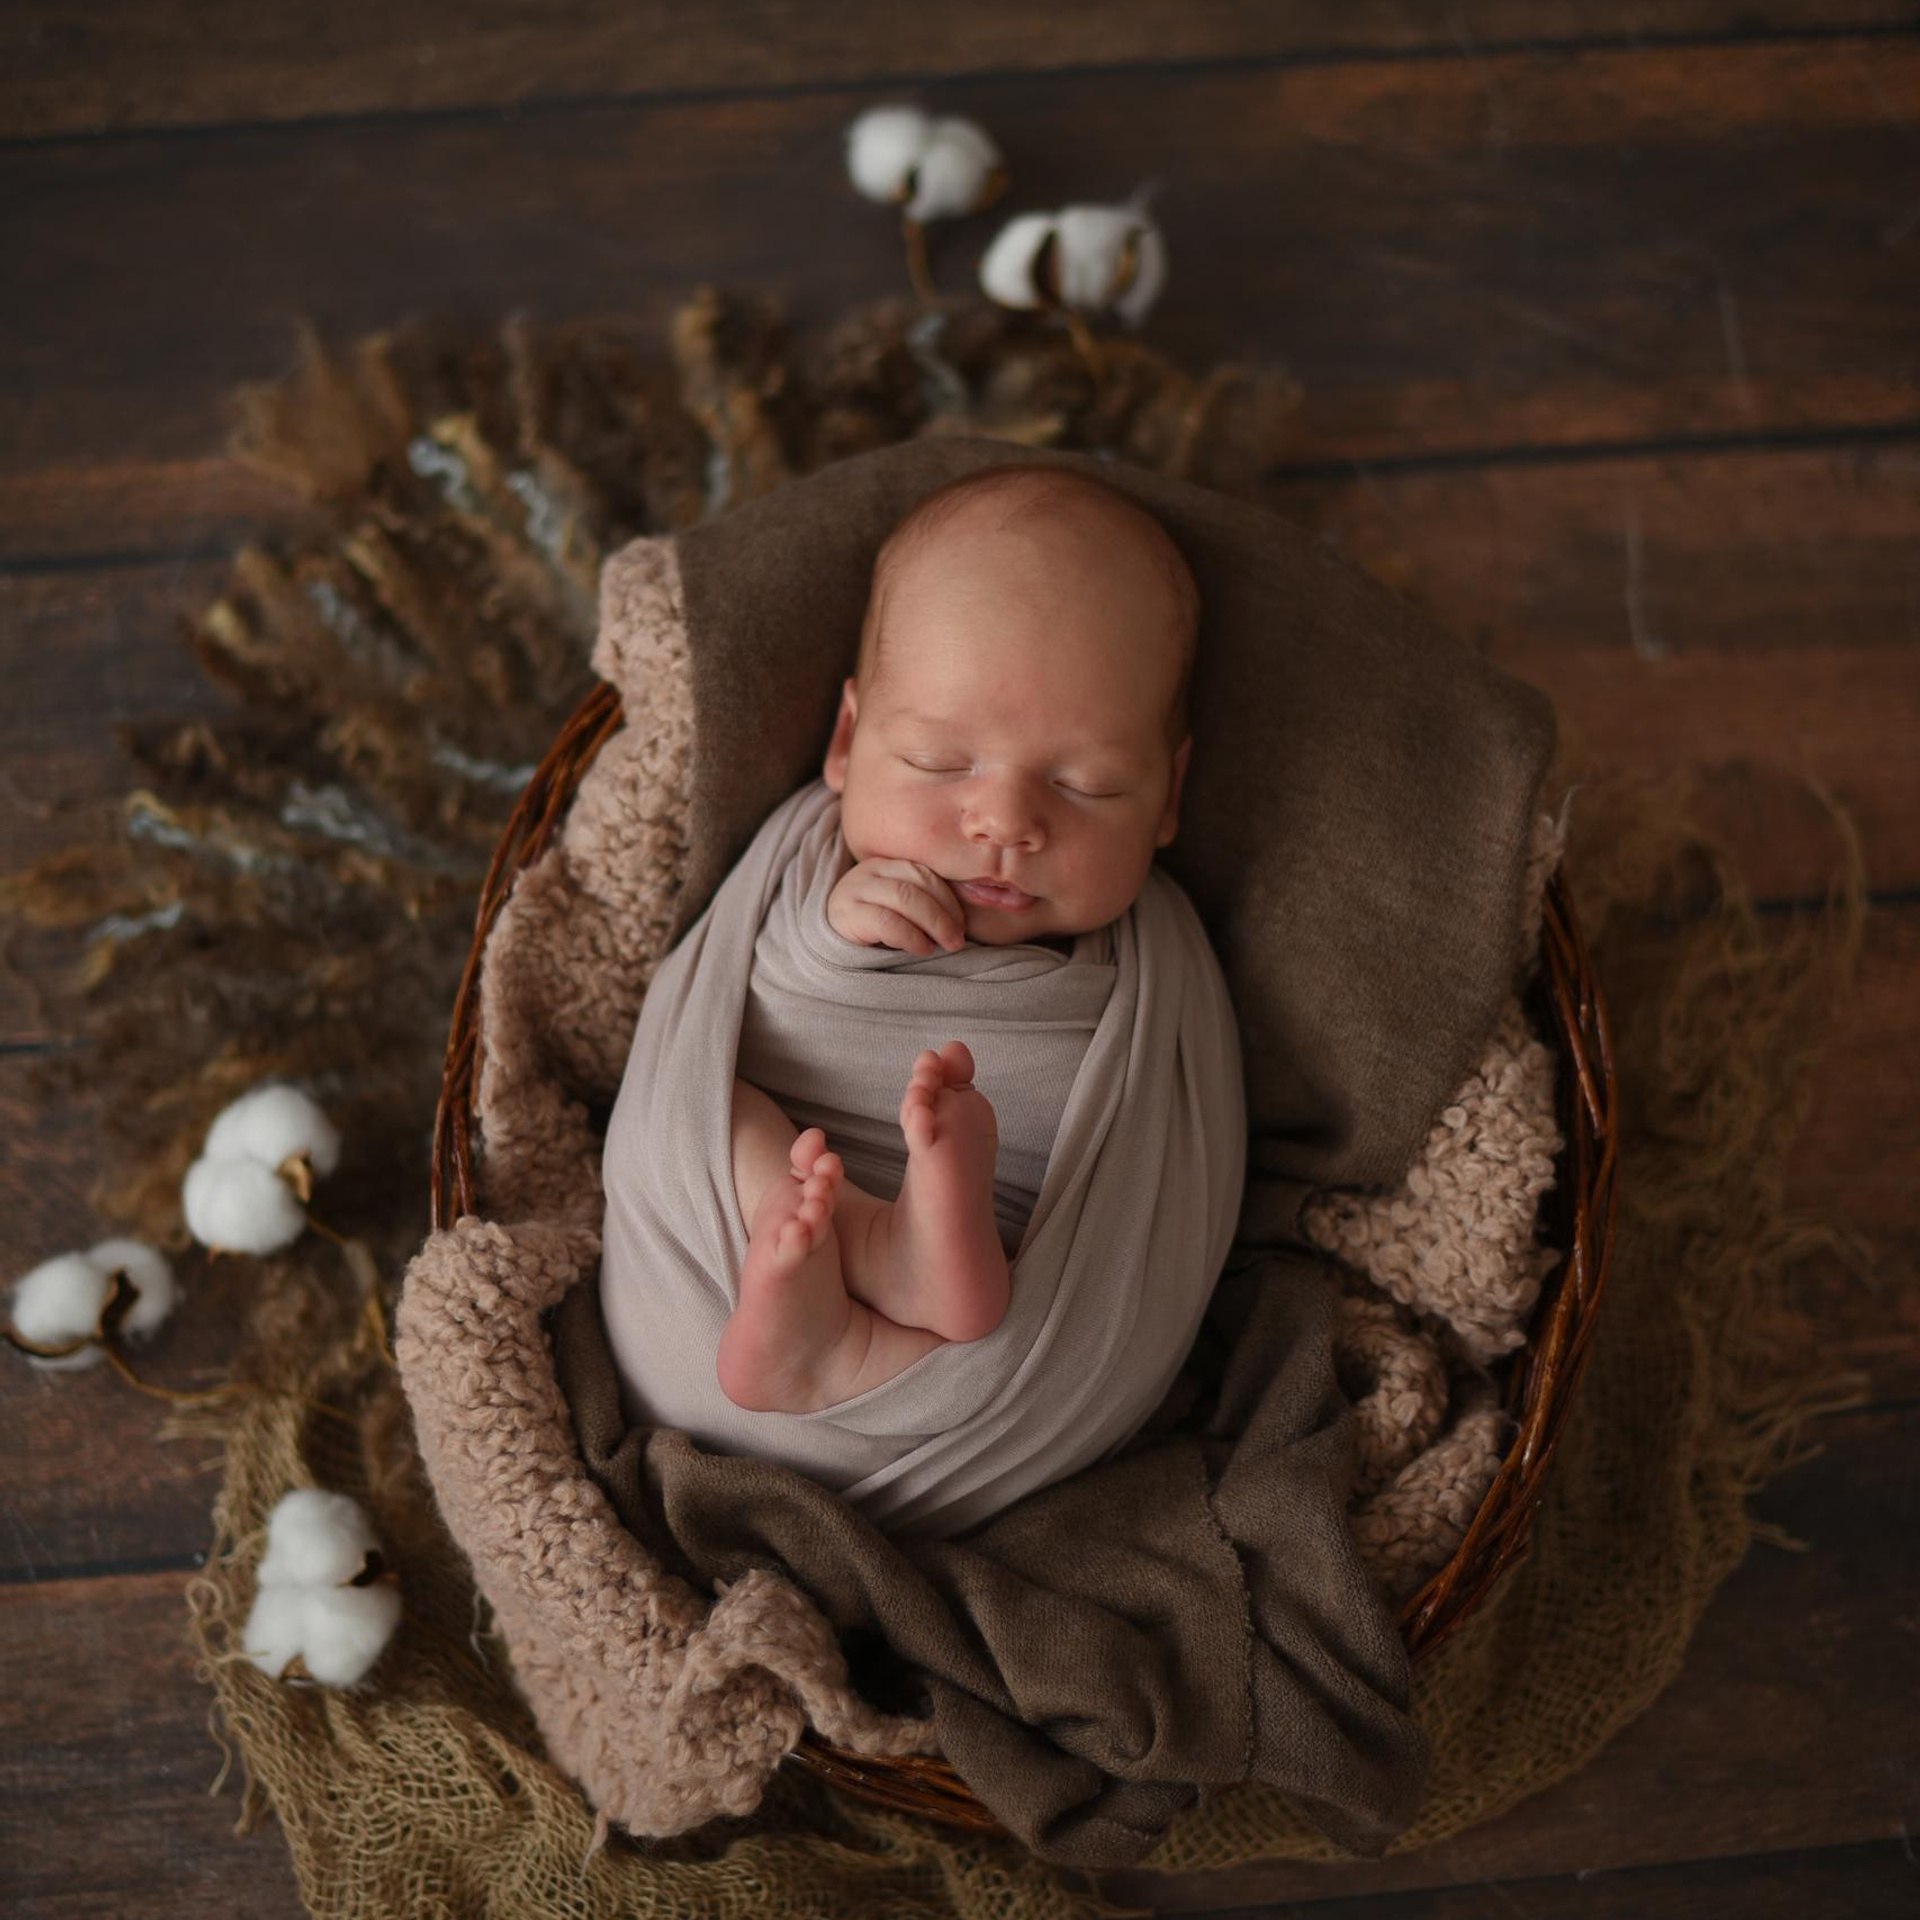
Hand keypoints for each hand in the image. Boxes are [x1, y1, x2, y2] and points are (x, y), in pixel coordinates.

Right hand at [827, 857, 966, 955]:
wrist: (825, 955)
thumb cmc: (872, 937)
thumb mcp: (898, 913)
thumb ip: (923, 904)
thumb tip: (968, 914)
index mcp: (886, 865)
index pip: (925, 873)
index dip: (949, 899)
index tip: (963, 925)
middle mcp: (868, 872)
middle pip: (916, 882)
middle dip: (944, 912)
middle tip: (957, 940)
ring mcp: (853, 891)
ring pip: (903, 896)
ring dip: (933, 922)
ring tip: (945, 945)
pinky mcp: (845, 915)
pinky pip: (886, 920)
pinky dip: (910, 936)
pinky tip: (920, 949)